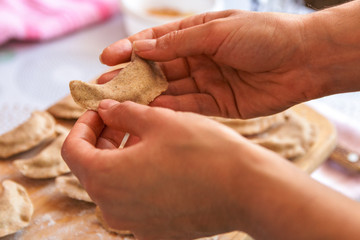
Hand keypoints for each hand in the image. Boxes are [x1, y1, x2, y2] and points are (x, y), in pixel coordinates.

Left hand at [61, 99, 272, 238]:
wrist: (247, 190)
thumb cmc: (203, 152)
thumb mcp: (159, 120)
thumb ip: (123, 113)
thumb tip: (105, 109)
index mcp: (105, 178)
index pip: (72, 149)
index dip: (82, 125)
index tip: (98, 111)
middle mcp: (114, 208)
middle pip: (92, 168)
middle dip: (103, 138)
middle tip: (122, 118)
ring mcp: (135, 224)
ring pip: (114, 184)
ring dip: (121, 157)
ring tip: (144, 135)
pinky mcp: (155, 230)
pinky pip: (134, 200)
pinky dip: (137, 177)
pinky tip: (159, 160)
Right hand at [98, 10, 322, 117]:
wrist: (302, 60)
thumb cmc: (263, 35)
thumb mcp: (216, 32)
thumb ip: (179, 44)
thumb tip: (142, 48)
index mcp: (197, 34)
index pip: (156, 42)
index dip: (130, 50)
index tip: (106, 59)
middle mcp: (198, 58)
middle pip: (158, 69)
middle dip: (132, 77)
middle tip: (104, 86)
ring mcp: (206, 82)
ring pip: (170, 90)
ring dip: (146, 96)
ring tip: (120, 102)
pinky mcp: (217, 104)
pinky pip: (188, 107)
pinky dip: (170, 109)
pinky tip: (150, 112)